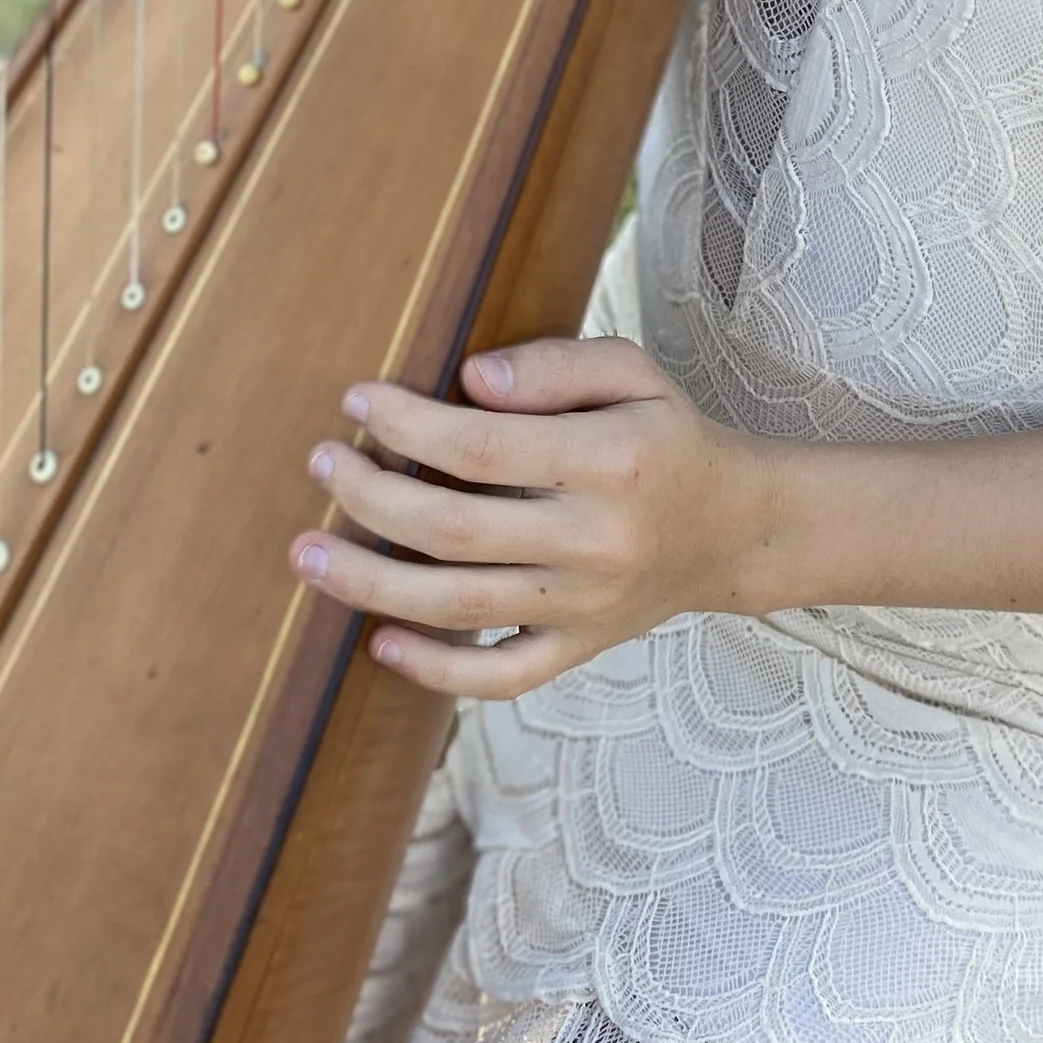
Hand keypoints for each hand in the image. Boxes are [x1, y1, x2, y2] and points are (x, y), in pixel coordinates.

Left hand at [292, 338, 778, 698]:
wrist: (735, 526)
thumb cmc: (666, 434)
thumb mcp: (632, 372)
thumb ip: (554, 366)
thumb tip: (469, 380)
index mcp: (610, 460)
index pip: (484, 448)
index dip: (408, 425)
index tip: (356, 401)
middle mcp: (596, 541)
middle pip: (456, 530)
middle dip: (369, 498)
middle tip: (320, 464)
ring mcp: (585, 605)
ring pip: (460, 607)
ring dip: (370, 584)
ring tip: (306, 556)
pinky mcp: (580, 648)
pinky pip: (501, 677)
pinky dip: (436, 671)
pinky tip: (380, 643)